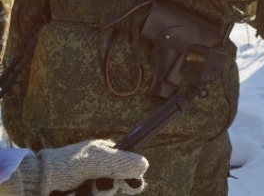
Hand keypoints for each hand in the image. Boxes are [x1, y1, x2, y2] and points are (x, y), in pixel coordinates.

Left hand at [8, 139, 147, 195]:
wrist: (36, 183)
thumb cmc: (65, 166)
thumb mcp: (97, 160)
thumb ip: (122, 162)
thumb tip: (144, 165)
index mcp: (103, 155)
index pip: (127, 166)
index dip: (132, 177)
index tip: (135, 186)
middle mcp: (97, 170)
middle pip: (115, 185)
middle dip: (107, 188)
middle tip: (96, 186)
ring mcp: (87, 185)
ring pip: (103, 194)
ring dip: (93, 194)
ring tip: (79, 191)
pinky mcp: (80, 194)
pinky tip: (75, 195)